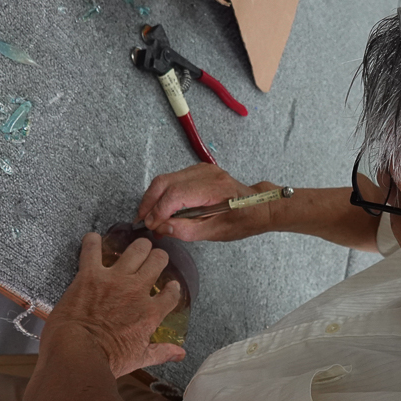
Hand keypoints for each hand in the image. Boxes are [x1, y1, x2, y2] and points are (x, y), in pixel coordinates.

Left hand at [42, 233, 185, 377]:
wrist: (78, 353)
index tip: (170, 286)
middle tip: (153, 258)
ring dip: (138, 246)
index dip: (172, 288)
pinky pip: (92, 250)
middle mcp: (137, 291)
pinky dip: (92, 242)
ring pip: (135, 250)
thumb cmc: (108, 359)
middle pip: (157, 262)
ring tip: (136, 246)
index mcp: (150, 312)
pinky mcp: (90, 275)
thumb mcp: (139, 358)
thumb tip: (180, 354)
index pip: (171, 293)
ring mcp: (114, 280)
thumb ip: (162, 352)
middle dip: (158, 258)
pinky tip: (93, 238)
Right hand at [138, 163, 276, 241]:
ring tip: (149, 217)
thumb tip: (159, 227)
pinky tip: (160, 209)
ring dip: (153, 198)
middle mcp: (206, 173)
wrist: (258, 206)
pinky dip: (162, 193)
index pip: (175, 195)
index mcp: (214, 188)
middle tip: (141, 221)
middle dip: (149, 202)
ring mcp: (201, 168)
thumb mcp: (215, 232)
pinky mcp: (197, 170)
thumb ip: (186, 230)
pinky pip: (172, 179)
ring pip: (165, 179)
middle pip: (165, 182)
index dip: (158, 211)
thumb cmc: (241, 221)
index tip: (150, 226)